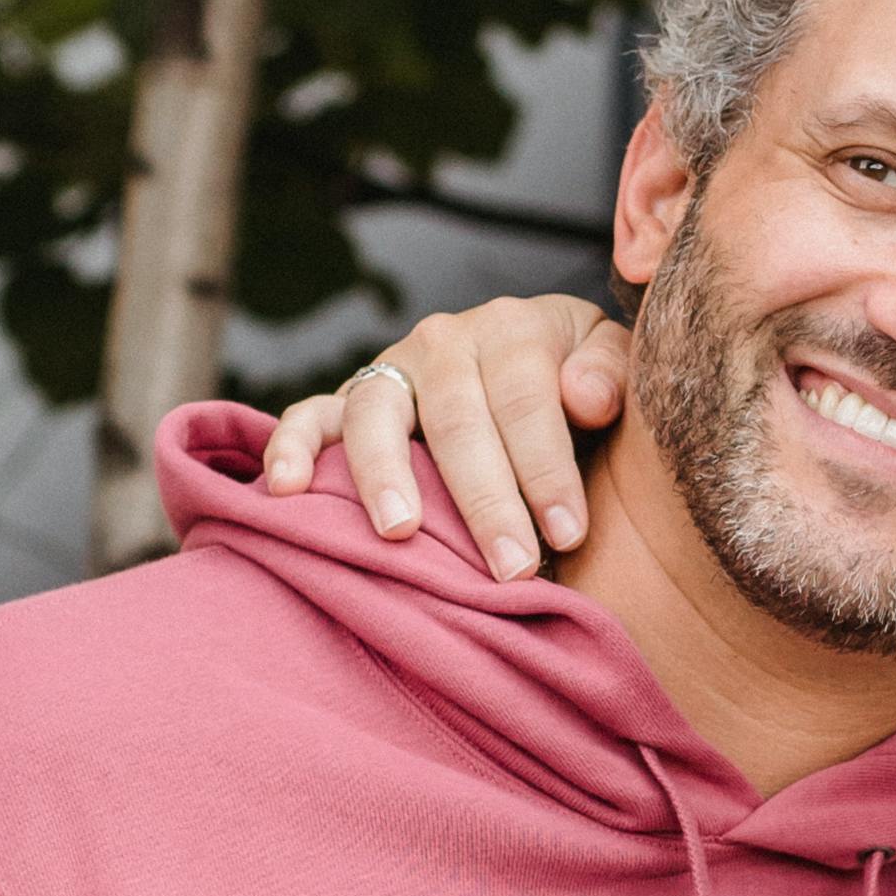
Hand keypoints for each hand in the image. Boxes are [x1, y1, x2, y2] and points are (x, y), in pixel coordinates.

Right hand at [262, 296, 627, 579]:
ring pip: (376, 414)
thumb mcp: (611, 364)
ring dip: (386, 475)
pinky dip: (288, 446)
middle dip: (486, 498)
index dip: (547, 467)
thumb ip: (610, 372)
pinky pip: (307, 416)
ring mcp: (391, 369)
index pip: (527, 398)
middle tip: (510, 567)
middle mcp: (445, 341)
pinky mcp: (348, 400)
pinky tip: (284, 490)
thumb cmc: (580, 387)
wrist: (535, 371)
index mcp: (514, 328)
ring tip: (402, 533)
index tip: (568, 533)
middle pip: (458, 418)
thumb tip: (585, 397)